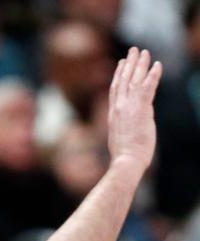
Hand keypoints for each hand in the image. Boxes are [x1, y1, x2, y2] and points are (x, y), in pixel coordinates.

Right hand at [107, 47, 161, 172]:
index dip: (119, 74)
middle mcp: (118, 107)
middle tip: (133, 50)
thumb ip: (124, 125)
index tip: (122, 63)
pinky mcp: (141, 109)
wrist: (126, 160)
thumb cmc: (124, 155)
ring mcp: (128, 107)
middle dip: (129, 63)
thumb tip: (129, 125)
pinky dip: (153, 75)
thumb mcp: (120, 136)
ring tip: (145, 52)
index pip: (115, 89)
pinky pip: (148, 87)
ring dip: (140, 64)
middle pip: (123, 80)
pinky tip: (157, 65)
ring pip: (134, 80)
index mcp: (113, 114)